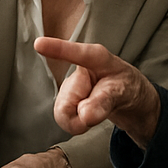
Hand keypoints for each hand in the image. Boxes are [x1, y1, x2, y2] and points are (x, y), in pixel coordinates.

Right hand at [34, 37, 160, 148]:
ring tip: (97, 109)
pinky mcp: (65, 99)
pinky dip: (76, 123)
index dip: (57, 48)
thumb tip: (84, 116)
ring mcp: (70, 86)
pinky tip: (87, 113)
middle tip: (102, 109)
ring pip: (62, 112)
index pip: (77, 53)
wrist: (129, 100)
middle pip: (66, 101)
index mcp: (97, 58)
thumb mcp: (123, 92)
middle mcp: (79, 70)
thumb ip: (104, 103)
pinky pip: (63, 118)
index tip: (39, 44)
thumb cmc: (127, 87)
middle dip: (82, 114)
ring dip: (80, 120)